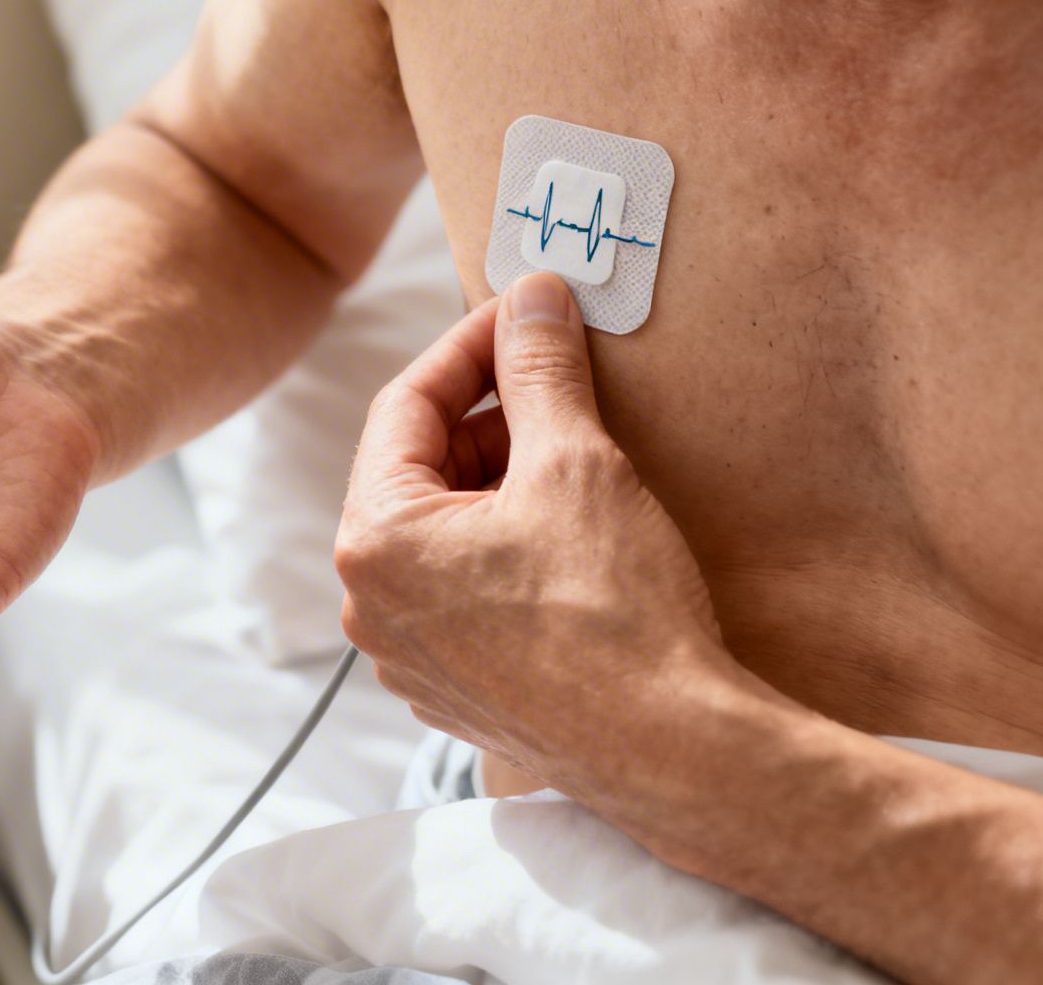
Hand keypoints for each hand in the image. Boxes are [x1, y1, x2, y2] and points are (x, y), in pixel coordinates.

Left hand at [337, 272, 781, 830]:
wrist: (671, 747)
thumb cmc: (614, 611)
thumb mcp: (575, 461)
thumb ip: (539, 368)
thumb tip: (532, 296)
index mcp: (373, 541)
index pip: (404, 406)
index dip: (468, 347)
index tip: (522, 314)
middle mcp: (371, 604)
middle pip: (417, 470)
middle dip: (488, 418)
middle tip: (556, 381)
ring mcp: (410, 656)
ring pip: (442, 532)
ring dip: (499, 481)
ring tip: (573, 454)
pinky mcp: (457, 689)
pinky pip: (463, 590)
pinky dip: (505, 545)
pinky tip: (570, 531)